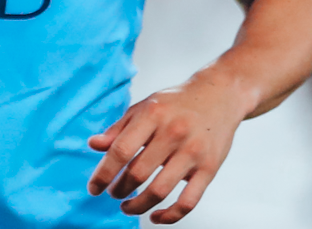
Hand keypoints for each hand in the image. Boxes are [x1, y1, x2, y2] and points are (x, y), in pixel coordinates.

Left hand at [87, 75, 250, 222]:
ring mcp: (193, 152)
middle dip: (119, 190)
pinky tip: (156, 217)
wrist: (218, 96)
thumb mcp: (142, 108)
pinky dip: (171, 215)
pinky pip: (189, 201)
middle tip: (113, 194)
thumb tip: (93, 146)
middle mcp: (173, 133)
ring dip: (139, 205)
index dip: (103, 173)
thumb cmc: (173, 104)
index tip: (93, 188)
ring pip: (161, 190)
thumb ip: (118, 129)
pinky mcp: (210, 168)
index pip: (121, 151)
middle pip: (138, 173)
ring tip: (127, 207)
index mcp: (152, 116)